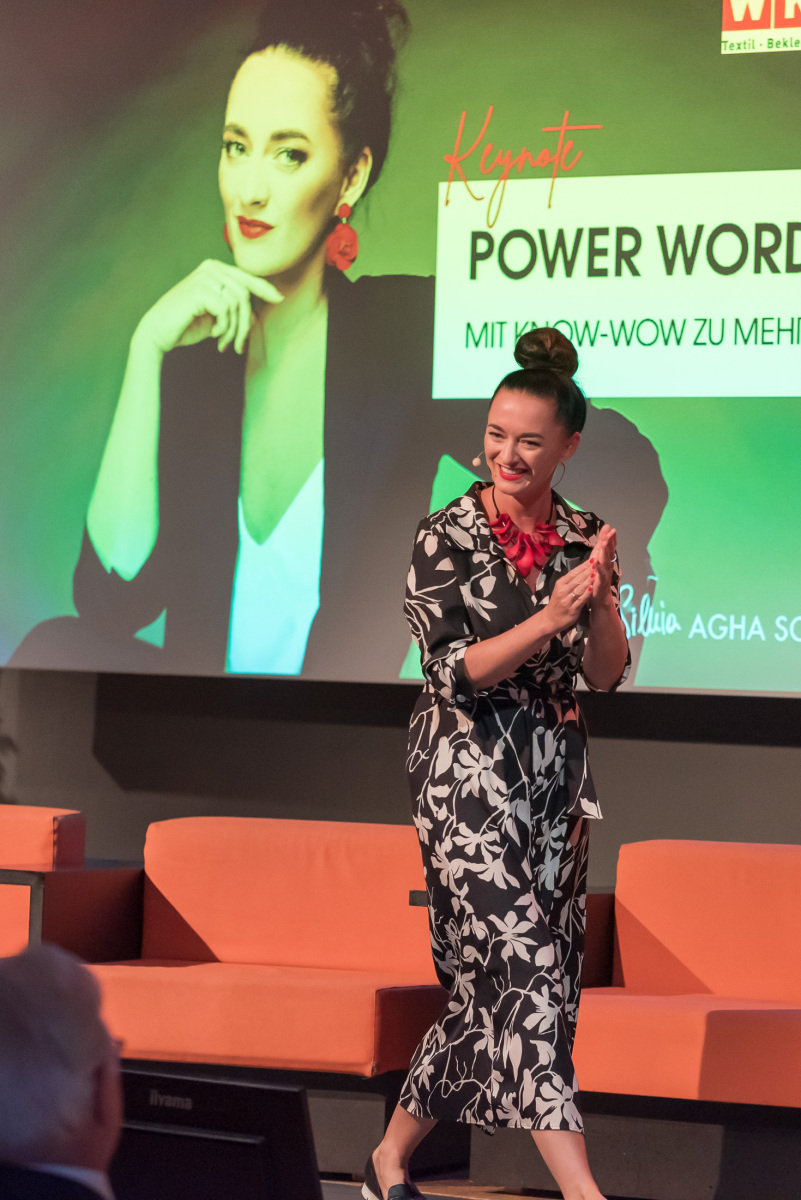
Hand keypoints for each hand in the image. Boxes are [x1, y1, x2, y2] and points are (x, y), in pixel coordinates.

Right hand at [134, 260, 283, 355]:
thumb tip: (257, 315)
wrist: (158, 333)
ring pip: (238, 303)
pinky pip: (226, 310)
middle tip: (238, 344)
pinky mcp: (200, 289)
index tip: (280, 299)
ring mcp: (204, 276)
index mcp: (214, 270)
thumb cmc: (186, 325)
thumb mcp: (216, 319)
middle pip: (245, 293)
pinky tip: (214, 336)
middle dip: (245, 323)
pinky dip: (224, 328)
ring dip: (235, 329)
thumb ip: (235, 312)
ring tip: (225, 343)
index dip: (264, 289)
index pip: (246, 278)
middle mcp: (210, 268)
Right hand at [545, 559, 593, 632]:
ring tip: (597, 572)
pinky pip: (580, 600)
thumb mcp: (561, 589)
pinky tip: (591, 588)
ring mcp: (567, 600)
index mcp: (561, 583)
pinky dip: (586, 594)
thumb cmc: (558, 602)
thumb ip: (571, 580)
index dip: (584, 565)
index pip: (574, 572)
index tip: (594, 558)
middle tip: (598, 562)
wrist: (550, 619)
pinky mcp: (572, 609)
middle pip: (578, 578)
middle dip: (588, 570)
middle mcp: (563, 590)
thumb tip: (584, 568)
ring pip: (579, 588)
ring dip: (588, 580)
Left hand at [589, 525, 616, 606]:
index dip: (610, 539)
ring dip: (605, 552)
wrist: (600, 602)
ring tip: (605, 543)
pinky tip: (596, 561)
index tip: (611, 528)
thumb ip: (600, 556)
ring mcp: (605, 575)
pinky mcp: (600, 583)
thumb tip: (602, 546)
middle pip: (609, 552)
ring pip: (606, 562)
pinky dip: (598, 567)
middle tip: (611, 531)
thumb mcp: (599, 567)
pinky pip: (599, 574)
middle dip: (610, 541)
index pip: (609, 549)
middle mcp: (607, 568)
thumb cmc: (598, 583)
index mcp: (606, 563)